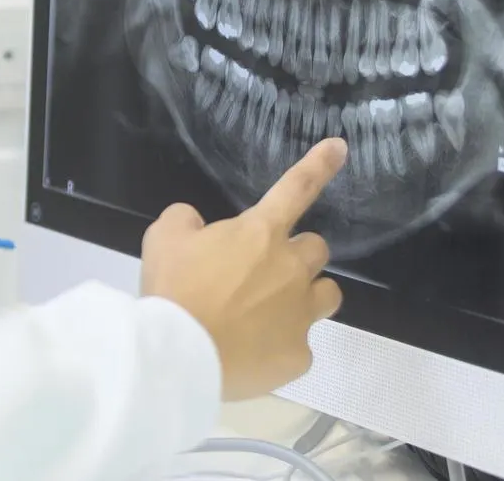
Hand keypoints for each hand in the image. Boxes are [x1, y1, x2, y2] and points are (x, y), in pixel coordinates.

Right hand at [139, 138, 347, 401]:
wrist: (179, 355)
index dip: (319, 165)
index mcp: (260, 234)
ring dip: (306, 295)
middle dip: (295, 254)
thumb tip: (197, 224)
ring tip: (270, 310)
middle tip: (261, 271)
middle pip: (317, 248)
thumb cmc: (174, 289)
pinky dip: (280, 345)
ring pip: (327, 294)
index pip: (295, 189)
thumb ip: (185, 220)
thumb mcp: (163, 237)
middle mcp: (291, 269)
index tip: (340, 147)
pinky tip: (252, 351)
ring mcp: (300, 315)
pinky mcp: (299, 356)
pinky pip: (300, 345)